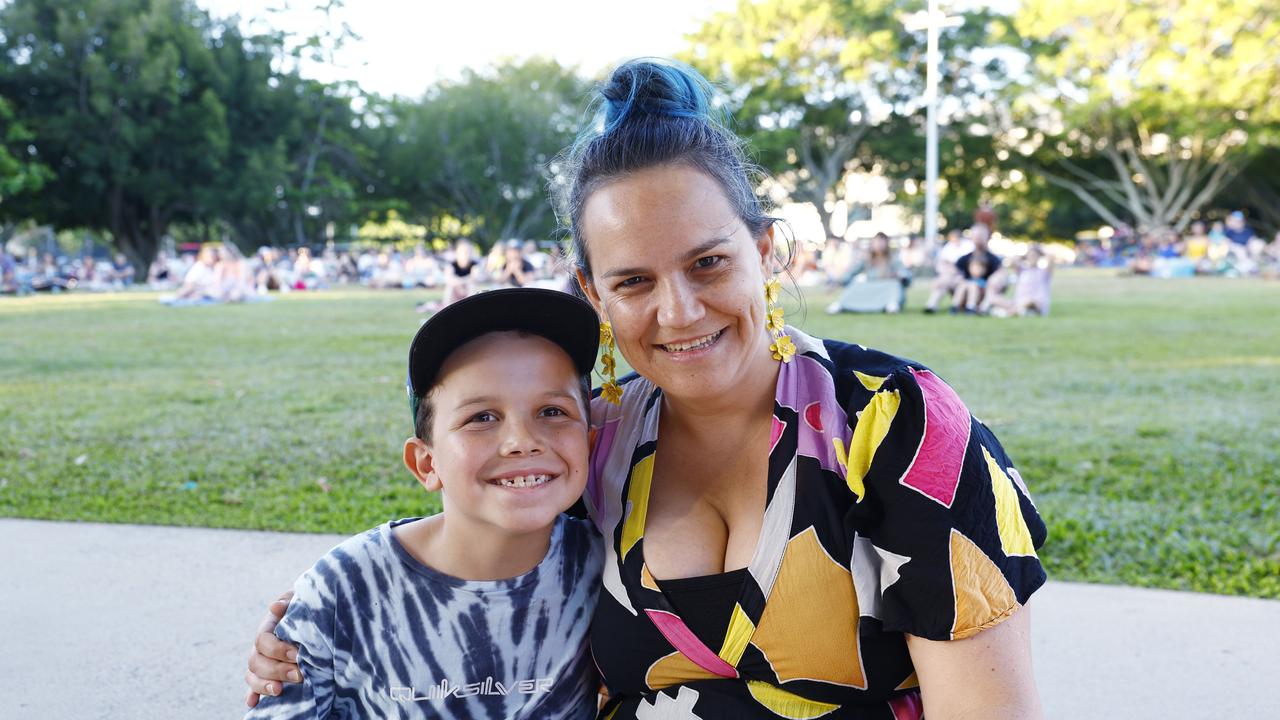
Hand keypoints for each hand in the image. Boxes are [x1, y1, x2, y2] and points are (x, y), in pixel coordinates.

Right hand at [243, 590, 301, 707]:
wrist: (315, 615)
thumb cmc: (308, 606)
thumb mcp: (300, 599)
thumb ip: (288, 602)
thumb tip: (275, 607)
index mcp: (268, 627)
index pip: (263, 641)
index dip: (277, 650)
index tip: (298, 655)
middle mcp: (262, 646)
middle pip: (256, 661)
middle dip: (276, 670)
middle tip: (299, 675)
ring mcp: (263, 661)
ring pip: (253, 675)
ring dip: (264, 685)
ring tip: (279, 691)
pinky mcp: (268, 674)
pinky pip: (254, 686)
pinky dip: (253, 694)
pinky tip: (253, 703)